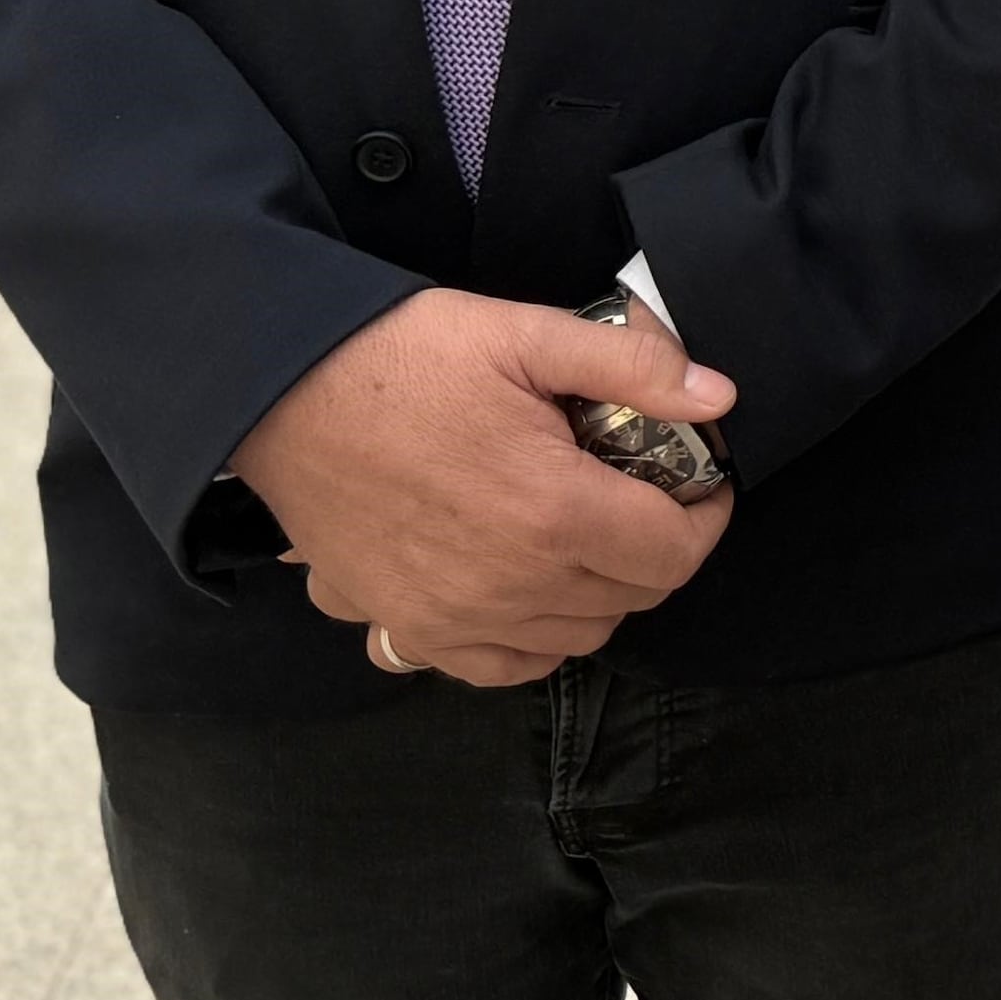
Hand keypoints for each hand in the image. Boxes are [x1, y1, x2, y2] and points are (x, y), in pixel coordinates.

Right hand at [235, 289, 738, 686]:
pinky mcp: (412, 629)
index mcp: (553, 512)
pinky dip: (534, 635)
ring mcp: (457, 619)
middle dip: (656, 545)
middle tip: (640, 489)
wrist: (281, 395)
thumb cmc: (403, 358)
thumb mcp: (526, 333)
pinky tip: (528, 582)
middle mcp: (511, 585)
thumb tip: (719, 398)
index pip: (676, 553)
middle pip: (633, 598)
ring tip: (584, 528)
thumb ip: (634, 367)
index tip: (700, 480)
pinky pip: (503, 666)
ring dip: (601, 591)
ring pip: (577, 637)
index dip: (706, 516)